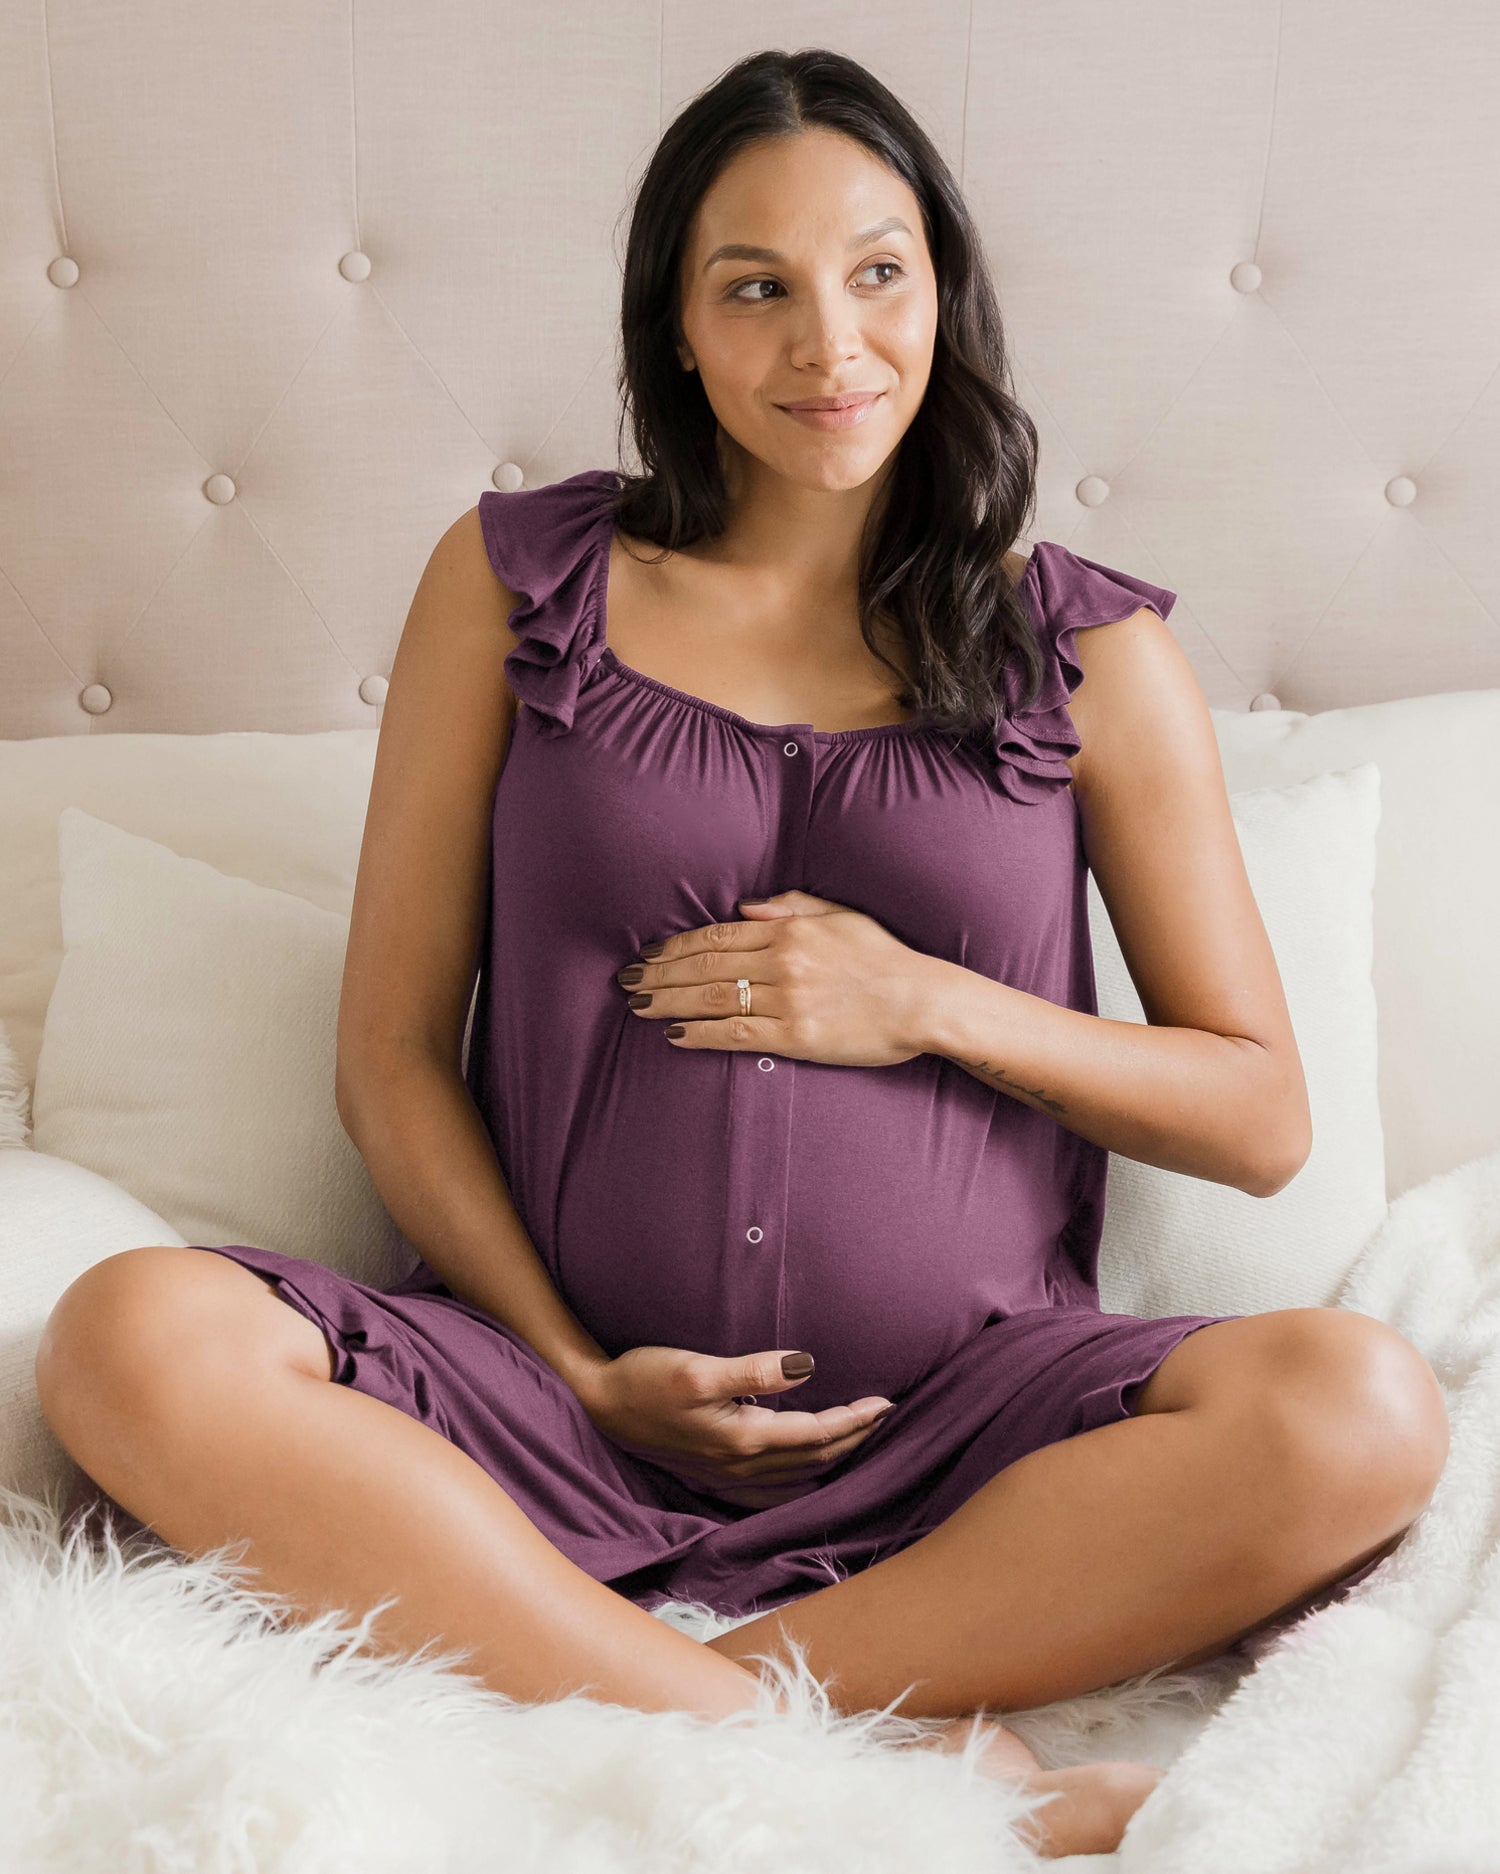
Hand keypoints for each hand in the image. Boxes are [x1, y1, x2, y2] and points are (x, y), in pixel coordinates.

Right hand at [574, 1343, 894, 1510]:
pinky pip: (774, 1486)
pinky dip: (802, 1478)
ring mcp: (726, 1473)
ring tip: (860, 1436)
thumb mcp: (699, 1369)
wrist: (598, 1404)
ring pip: (798, 1474)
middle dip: (854, 1438)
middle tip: (887, 1415)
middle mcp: (740, 1464)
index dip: (855, 1419)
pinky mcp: (714, 1470)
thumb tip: (807, 1366)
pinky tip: (809, 1474)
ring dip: (833, 1456)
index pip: (817, 1434)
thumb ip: (754, 1370)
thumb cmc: (646, 1378)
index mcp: (744, 1439)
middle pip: (814, 1459)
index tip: (887, 1401)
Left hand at [615, 890, 939, 1067]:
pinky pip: (735, 1034)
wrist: (924, 1002)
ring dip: (669, 1002)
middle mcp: (781, 961)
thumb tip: (744, 906)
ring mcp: (786, 1000)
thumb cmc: (887, 958)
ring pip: (711, 998)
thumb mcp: (841, 916)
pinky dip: (700, 1034)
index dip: (675, 946)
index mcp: (789, 930)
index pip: (716, 935)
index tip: (647, 954)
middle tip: (626, 982)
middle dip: (659, 973)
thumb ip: (791, 906)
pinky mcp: (795, 1037)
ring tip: (639, 1007)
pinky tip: (676, 1035)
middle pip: (703, 965)